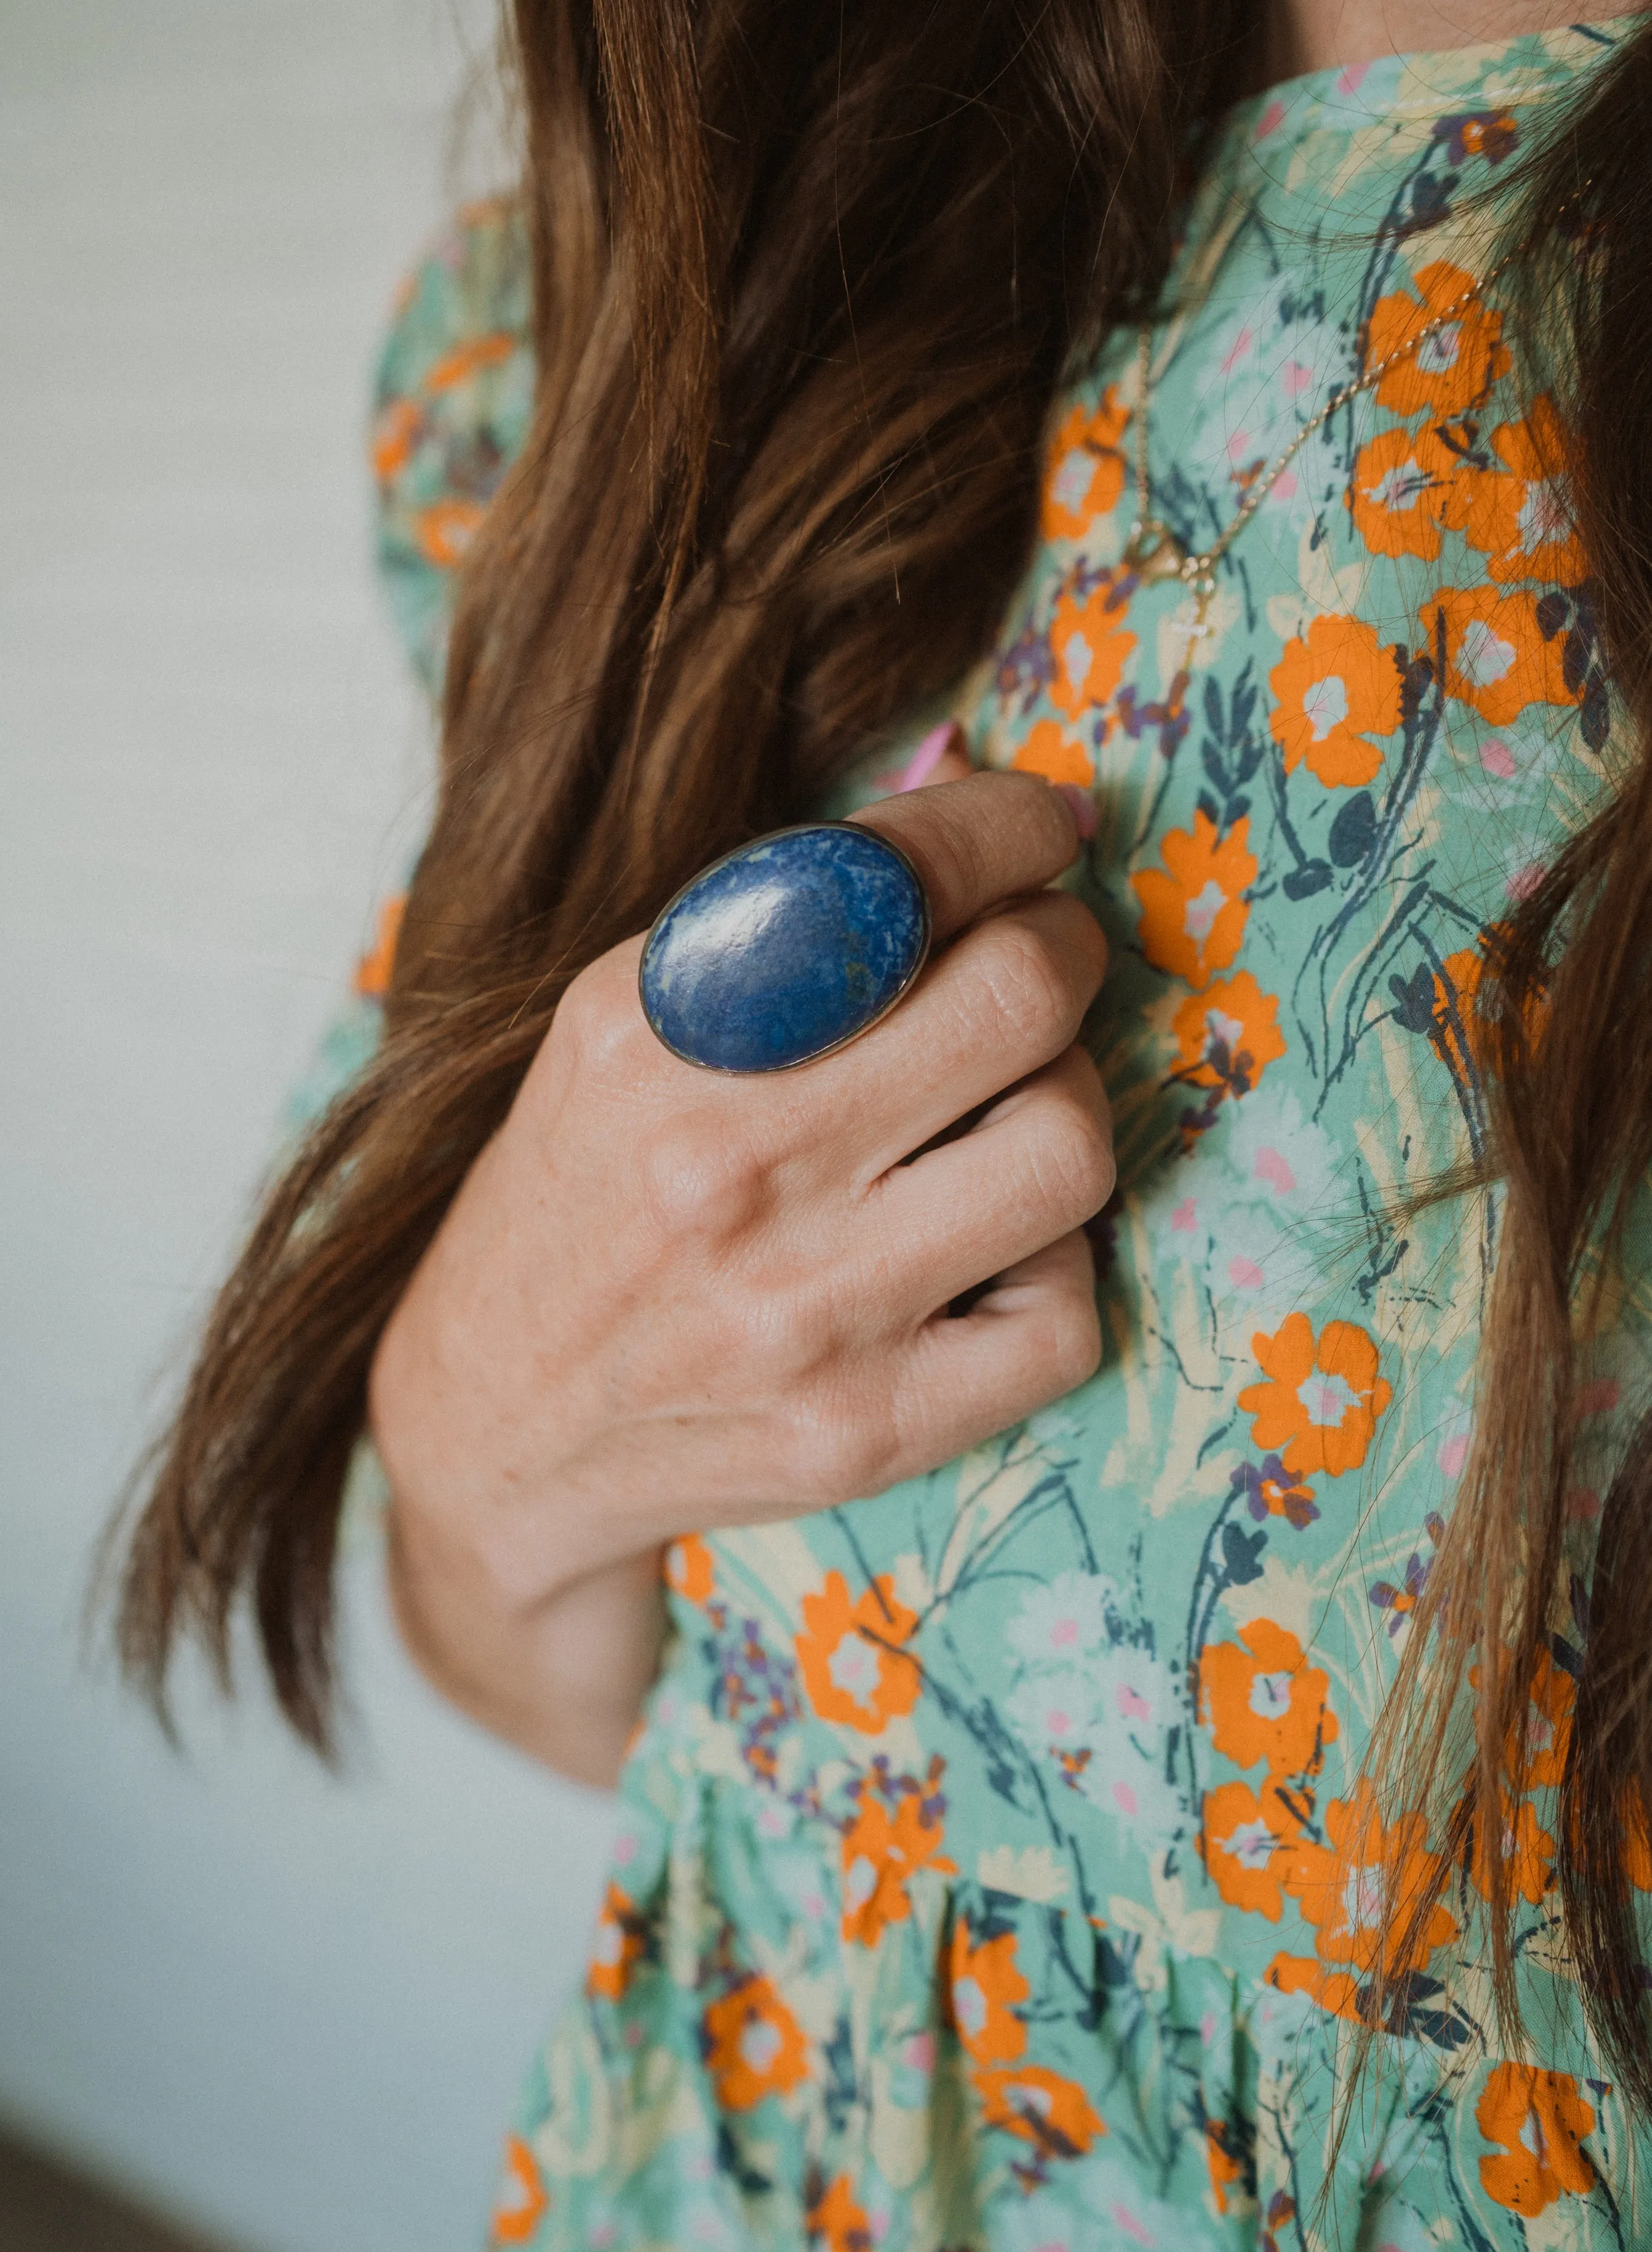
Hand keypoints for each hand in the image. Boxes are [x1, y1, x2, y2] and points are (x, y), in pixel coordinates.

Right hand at [370, 766, 1112, 1777]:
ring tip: (1002, 1116)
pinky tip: (981, 1260)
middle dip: (1065, 950)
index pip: (887, 878)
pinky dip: (1050, 1272)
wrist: (494, 1436)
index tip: (1040, 829)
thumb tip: (976, 809)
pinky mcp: (868, 1431)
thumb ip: (769, 925)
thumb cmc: (582, 1208)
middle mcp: (725, 1165)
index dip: (1005, 830)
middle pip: (1019, 999)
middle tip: (1043, 960)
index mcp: (653, 1035)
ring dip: (1063, 1110)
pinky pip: (1065, 1318)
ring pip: (1068, 1152)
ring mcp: (803, 1311)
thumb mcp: (614, 1034)